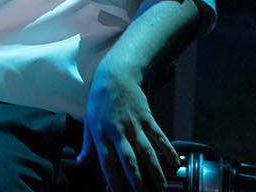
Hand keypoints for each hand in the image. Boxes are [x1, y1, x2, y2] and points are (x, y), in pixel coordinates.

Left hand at [76, 63, 179, 191]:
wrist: (116, 76)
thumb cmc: (100, 100)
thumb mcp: (89, 122)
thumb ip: (88, 145)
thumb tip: (80, 162)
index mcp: (101, 135)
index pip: (107, 163)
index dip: (113, 180)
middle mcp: (118, 132)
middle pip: (130, 162)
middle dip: (138, 182)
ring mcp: (134, 126)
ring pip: (147, 153)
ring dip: (155, 172)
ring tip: (162, 188)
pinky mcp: (147, 119)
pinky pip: (159, 137)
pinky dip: (168, 151)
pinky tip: (175, 164)